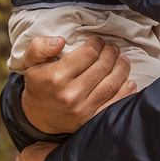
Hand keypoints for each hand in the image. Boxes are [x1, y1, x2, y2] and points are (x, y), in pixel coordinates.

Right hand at [21, 35, 135, 133]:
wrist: (37, 118)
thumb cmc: (38, 85)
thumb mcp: (30, 63)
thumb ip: (39, 47)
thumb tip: (59, 41)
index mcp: (57, 76)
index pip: (88, 54)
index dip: (97, 44)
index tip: (98, 42)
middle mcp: (70, 93)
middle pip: (102, 67)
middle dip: (111, 53)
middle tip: (113, 48)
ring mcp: (82, 109)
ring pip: (111, 84)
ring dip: (122, 68)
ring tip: (123, 60)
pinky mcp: (90, 119)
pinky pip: (113, 104)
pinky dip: (125, 92)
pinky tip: (129, 82)